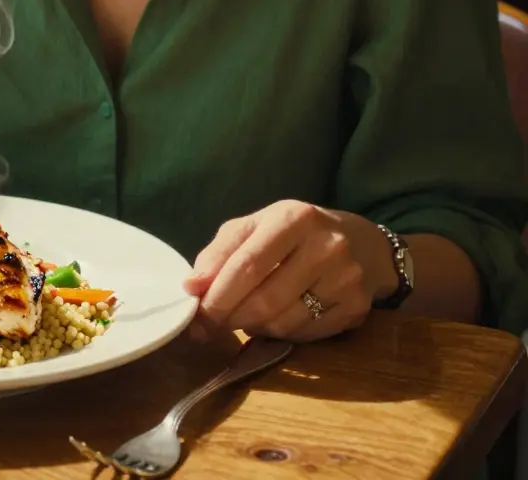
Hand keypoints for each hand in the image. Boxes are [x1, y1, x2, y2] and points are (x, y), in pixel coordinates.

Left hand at [182, 200, 396, 341]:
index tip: (195, 314)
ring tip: (245, 317)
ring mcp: (346, 279)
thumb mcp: (255, 228)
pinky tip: (275, 320)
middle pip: (264, 299)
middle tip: (209, 327)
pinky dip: (280, 334)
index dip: (216, 296)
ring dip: (253, 328)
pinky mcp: (357, 307)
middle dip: (229, 318)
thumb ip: (219, 253)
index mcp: (293, 218)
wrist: (363, 244)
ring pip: (283, 323)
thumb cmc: (296, 234)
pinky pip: (304, 334)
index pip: (246, 265)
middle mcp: (326, 246)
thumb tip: (191, 287)